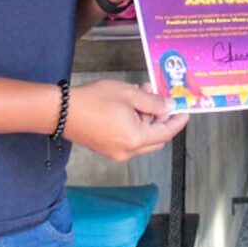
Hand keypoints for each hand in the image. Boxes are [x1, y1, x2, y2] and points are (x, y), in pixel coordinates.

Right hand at [65, 78, 187, 160]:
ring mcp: (116, 153)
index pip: (166, 133)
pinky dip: (135, 124)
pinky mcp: (107, 149)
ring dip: (146, 119)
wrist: (62, 111)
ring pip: (143, 139)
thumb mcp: (129, 94)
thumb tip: (169, 107)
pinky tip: (129, 105)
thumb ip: (153, 102)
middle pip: (156, 138)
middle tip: (158, 97)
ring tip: (141, 93)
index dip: (177, 121)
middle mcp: (128, 151)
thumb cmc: (95, 100)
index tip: (185, 111)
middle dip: (161, 118)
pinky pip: (130, 139)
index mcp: (136, 139)